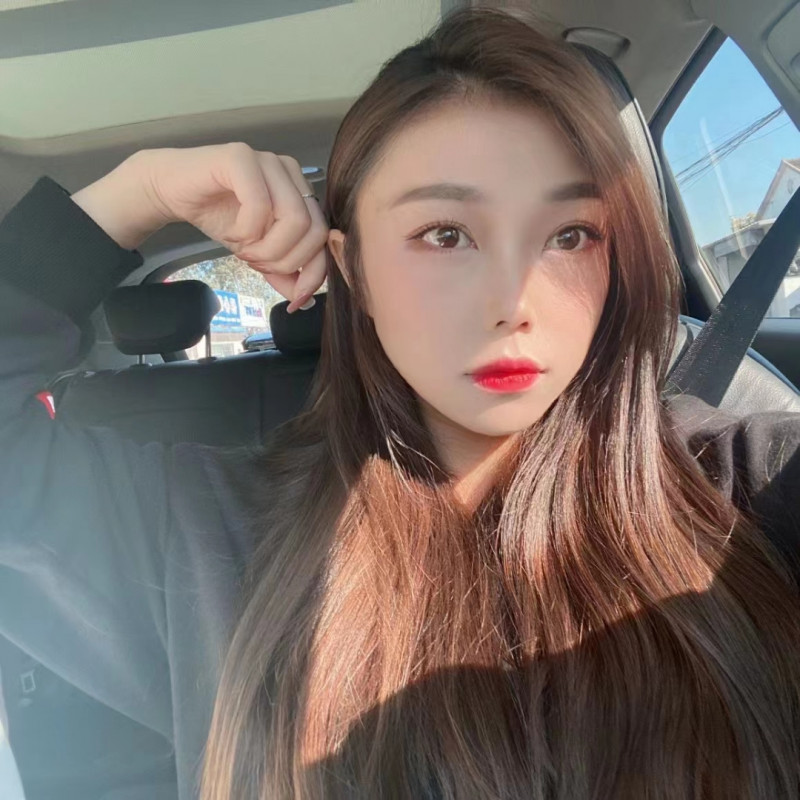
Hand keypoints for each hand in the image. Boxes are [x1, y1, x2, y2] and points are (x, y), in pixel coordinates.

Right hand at [139, 143, 327, 311]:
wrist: (173, 190)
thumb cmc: (220, 215)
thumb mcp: (258, 251)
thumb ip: (284, 272)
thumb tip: (307, 300)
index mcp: (302, 191)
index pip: (324, 237)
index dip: (312, 274)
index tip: (294, 297)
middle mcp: (292, 172)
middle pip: (313, 232)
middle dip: (284, 261)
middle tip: (255, 262)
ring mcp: (269, 161)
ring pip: (294, 220)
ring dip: (266, 248)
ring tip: (243, 249)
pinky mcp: (242, 157)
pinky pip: (260, 206)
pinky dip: (246, 231)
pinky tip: (231, 233)